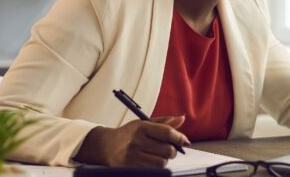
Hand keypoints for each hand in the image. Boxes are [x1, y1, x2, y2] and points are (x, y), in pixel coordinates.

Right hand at [74, 115, 190, 166]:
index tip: (185, 141)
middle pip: (167, 149)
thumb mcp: (144, 124)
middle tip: (170, 149)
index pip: (167, 132)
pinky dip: (155, 167)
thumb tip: (182, 118)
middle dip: (173, 151)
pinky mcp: (128, 168)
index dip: (179, 137)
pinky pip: (151, 170)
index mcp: (141, 127)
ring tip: (160, 156)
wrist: (104, 146)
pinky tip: (152, 162)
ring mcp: (132, 156)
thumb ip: (164, 123)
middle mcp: (137, 141)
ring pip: (161, 163)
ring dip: (164, 160)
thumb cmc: (129, 134)